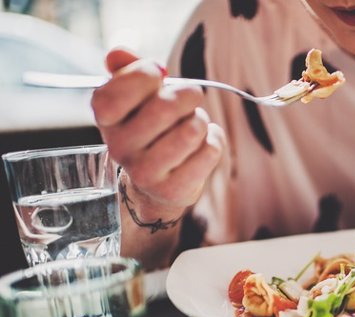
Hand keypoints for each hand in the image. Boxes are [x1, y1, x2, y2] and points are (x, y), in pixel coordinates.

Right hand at [91, 48, 224, 220]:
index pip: (118, 91)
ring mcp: (145, 172)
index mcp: (106, 119)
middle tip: (191, 98)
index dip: (145, 75)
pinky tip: (203, 145)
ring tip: (194, 125)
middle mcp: (119, 147)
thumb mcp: (136, 97)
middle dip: (188, 95)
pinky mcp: (172, 190)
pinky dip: (214, 140)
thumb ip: (128, 69)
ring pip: (192, 129)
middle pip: (166, 107)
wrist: (158, 184)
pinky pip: (210, 151)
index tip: (159, 75)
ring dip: (201, 121)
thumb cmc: (151, 129)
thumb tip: (118, 54)